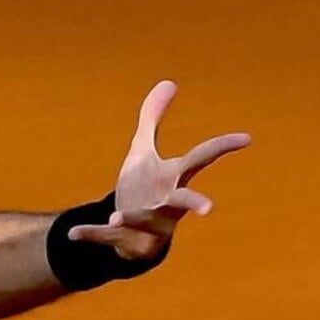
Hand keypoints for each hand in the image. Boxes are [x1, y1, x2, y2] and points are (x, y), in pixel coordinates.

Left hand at [67, 80, 250, 260]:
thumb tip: (169, 81)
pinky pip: (106, 236)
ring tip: (117, 215)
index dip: (223, 146)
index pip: (201, 159)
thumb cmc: (143, 188)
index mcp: (172, 178)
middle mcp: (165, 203)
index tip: (247, 138)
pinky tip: (73, 232)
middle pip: (184, 202)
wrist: (130, 234)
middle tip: (209, 209)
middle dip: (195, 203)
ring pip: (143, 221)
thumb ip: (152, 117)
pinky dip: (90, 234)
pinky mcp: (123, 238)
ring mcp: (146, 224)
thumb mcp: (143, 149)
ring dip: (131, 217)